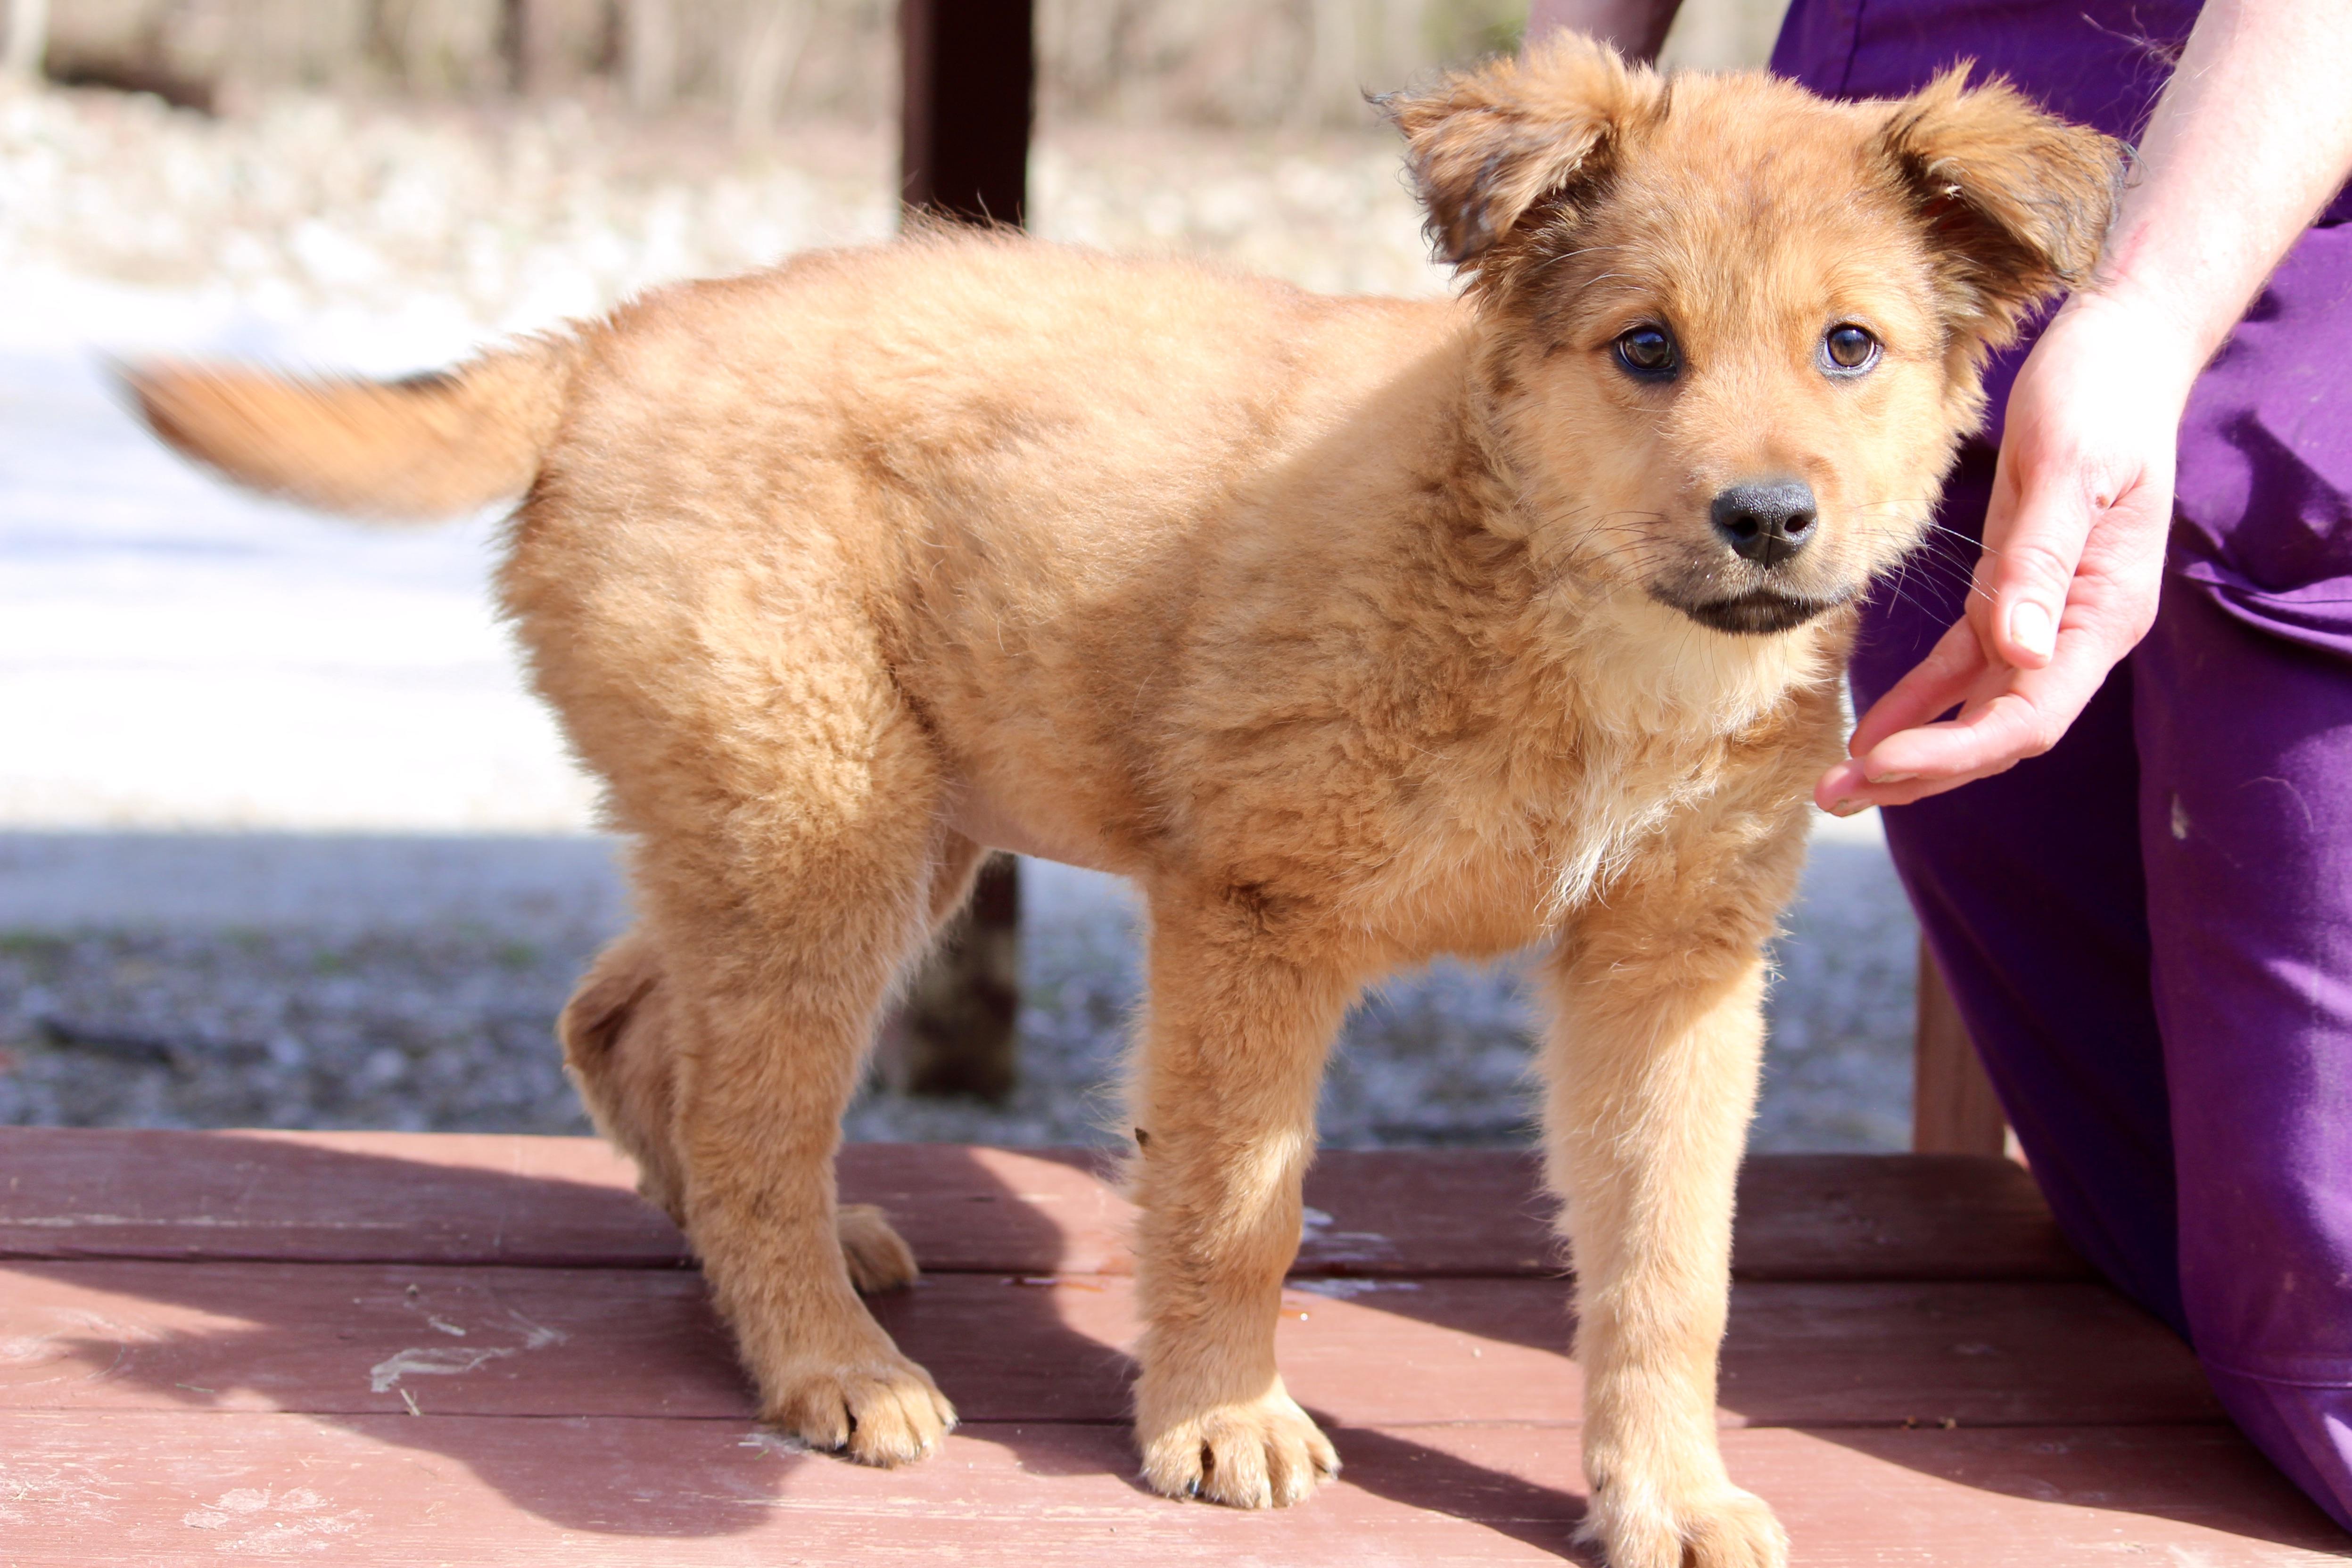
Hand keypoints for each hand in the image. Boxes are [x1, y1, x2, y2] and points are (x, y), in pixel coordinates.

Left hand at [1815, 292, 2199, 814]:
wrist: (2116, 354)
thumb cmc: (2100, 398)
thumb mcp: (2070, 466)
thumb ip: (2044, 557)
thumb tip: (2024, 649)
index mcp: (2103, 613)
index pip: (2030, 715)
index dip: (1956, 750)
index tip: (1884, 765)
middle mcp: (2078, 631)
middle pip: (1999, 732)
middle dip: (1921, 772)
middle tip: (1836, 796)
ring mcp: (2047, 618)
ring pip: (1975, 712)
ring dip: (1910, 752)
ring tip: (1838, 784)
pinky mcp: (2013, 594)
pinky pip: (1962, 669)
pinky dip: (1917, 704)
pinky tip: (1870, 733)